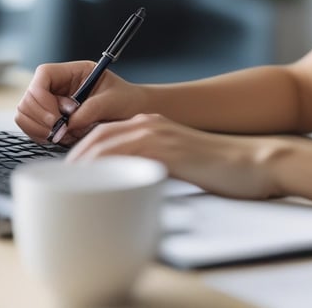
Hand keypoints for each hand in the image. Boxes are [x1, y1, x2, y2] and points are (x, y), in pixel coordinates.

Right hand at [15, 62, 143, 144]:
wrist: (134, 113)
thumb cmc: (126, 101)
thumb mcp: (113, 101)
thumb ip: (91, 109)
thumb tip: (68, 124)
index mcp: (74, 72)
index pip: (43, 74)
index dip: (42, 96)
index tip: (57, 117)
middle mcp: (59, 85)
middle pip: (28, 97)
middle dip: (41, 118)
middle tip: (63, 131)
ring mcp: (52, 102)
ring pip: (25, 115)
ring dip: (42, 130)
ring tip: (68, 134)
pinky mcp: (51, 119)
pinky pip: (33, 129)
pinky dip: (44, 138)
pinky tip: (66, 138)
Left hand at [67, 113, 283, 199]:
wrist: (254, 161)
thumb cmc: (220, 168)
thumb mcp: (178, 164)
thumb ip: (151, 166)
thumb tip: (125, 188)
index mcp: (151, 124)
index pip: (103, 133)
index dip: (80, 152)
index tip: (65, 173)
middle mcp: (150, 123)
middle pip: (97, 135)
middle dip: (73, 157)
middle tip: (58, 181)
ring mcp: (159, 133)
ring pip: (106, 142)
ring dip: (82, 162)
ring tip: (66, 184)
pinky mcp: (168, 148)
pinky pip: (126, 154)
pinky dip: (105, 165)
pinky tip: (95, 181)